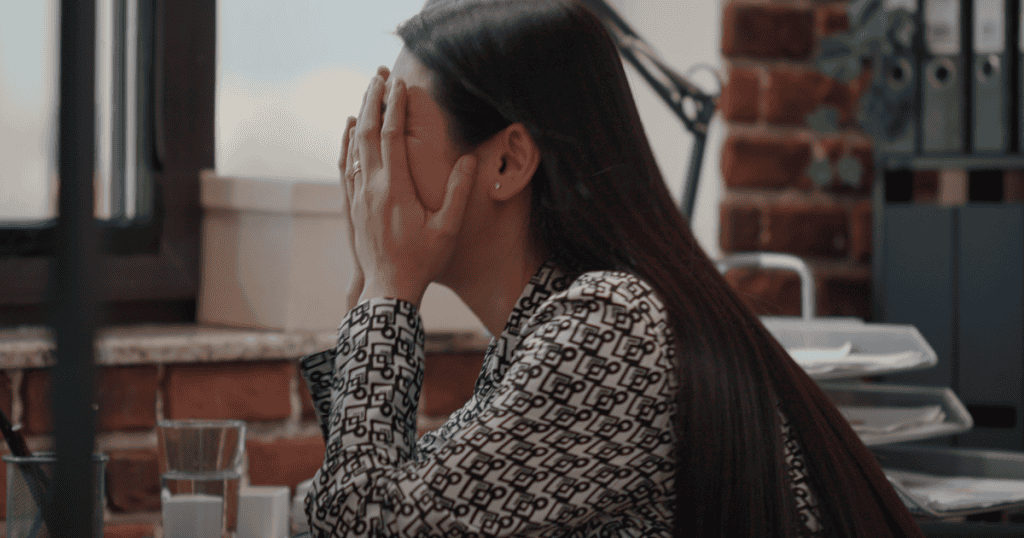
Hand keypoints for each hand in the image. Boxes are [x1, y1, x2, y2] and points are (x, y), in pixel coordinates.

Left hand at [346, 71, 475, 307]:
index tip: (401, 85)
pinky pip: (345, 165)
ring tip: (368, 92)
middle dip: (373, 101)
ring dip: (361, 116)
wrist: (388, 290)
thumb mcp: (447, 230)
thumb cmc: (422, 262)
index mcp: (394, 190)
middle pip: (368, 133)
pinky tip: (350, 129)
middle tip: (380, 75)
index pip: (392, 136)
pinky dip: (347, 142)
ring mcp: (358, 197)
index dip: (396, 108)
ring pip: (354, 146)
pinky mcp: (352, 206)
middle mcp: (371, 188)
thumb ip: (458, 194)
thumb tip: (466, 160)